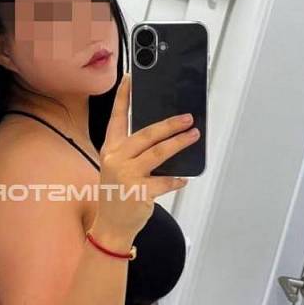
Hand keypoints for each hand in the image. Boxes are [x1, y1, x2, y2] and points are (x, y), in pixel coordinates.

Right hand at [94, 72, 199, 240]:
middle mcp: (115, 159)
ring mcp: (126, 175)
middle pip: (146, 134)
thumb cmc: (118, 195)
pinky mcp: (138, 191)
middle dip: (169, 124)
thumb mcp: (118, 168)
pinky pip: (164, 180)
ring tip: (193, 135)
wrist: (111, 226)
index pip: (116, 118)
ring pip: (158, 153)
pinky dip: (176, 179)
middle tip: (187, 117)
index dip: (122, 97)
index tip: (130, 78)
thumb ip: (134, 152)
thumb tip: (164, 136)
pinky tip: (182, 178)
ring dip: (179, 143)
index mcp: (110, 149)